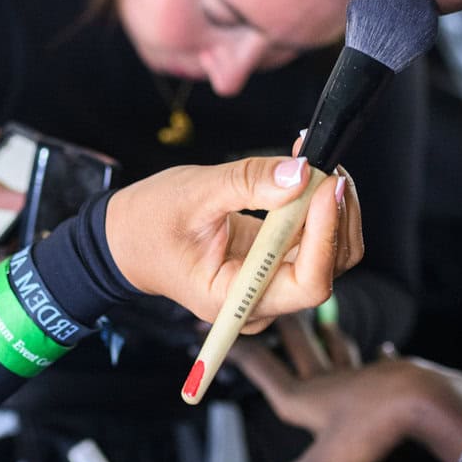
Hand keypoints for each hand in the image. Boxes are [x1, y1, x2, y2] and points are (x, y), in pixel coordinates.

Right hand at [104, 156, 361, 333]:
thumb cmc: (148, 224)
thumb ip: (247, 183)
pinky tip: (307, 173)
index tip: (326, 186)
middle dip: (335, 214)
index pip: (308, 283)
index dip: (327, 235)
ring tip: (315, 161)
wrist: (126, 240)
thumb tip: (300, 173)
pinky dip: (317, 206)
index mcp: (236, 299)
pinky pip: (313, 240)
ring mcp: (270, 284)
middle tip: (324, 162)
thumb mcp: (193, 194)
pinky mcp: (274, 264)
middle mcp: (261, 300)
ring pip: (330, 253)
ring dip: (332, 207)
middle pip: (329, 267)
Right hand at [232, 341, 461, 461]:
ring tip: (322, 322)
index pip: (262, 369)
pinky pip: (382, 363)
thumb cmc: (371, 430)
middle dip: (280, 330)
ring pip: (338, 352)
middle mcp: (328, 381)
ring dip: (327, 337)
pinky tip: (383, 350)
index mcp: (304, 399)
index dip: (235, 351)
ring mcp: (360, 377)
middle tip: (267, 305)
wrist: (423, 401)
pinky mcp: (391, 378)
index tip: (211, 330)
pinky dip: (380, 356)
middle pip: (298, 349)